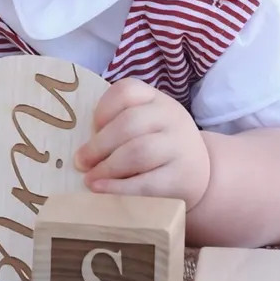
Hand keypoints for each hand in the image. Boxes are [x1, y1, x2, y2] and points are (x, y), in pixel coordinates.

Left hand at [75, 78, 211, 209]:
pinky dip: (119, 188)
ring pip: (138, 152)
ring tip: (89, 178)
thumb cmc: (159, 146)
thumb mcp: (146, 125)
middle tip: (80, 161)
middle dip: (99, 144)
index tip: (91, 127)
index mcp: (157, 99)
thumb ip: (119, 125)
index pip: (127, 90)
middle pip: (129, 123)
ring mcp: (179, 147)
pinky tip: (102, 190)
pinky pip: (146, 183)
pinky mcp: (181, 179)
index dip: (103, 108)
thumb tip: (79, 147)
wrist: (199, 173)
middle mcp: (172, 117)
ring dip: (107, 167)